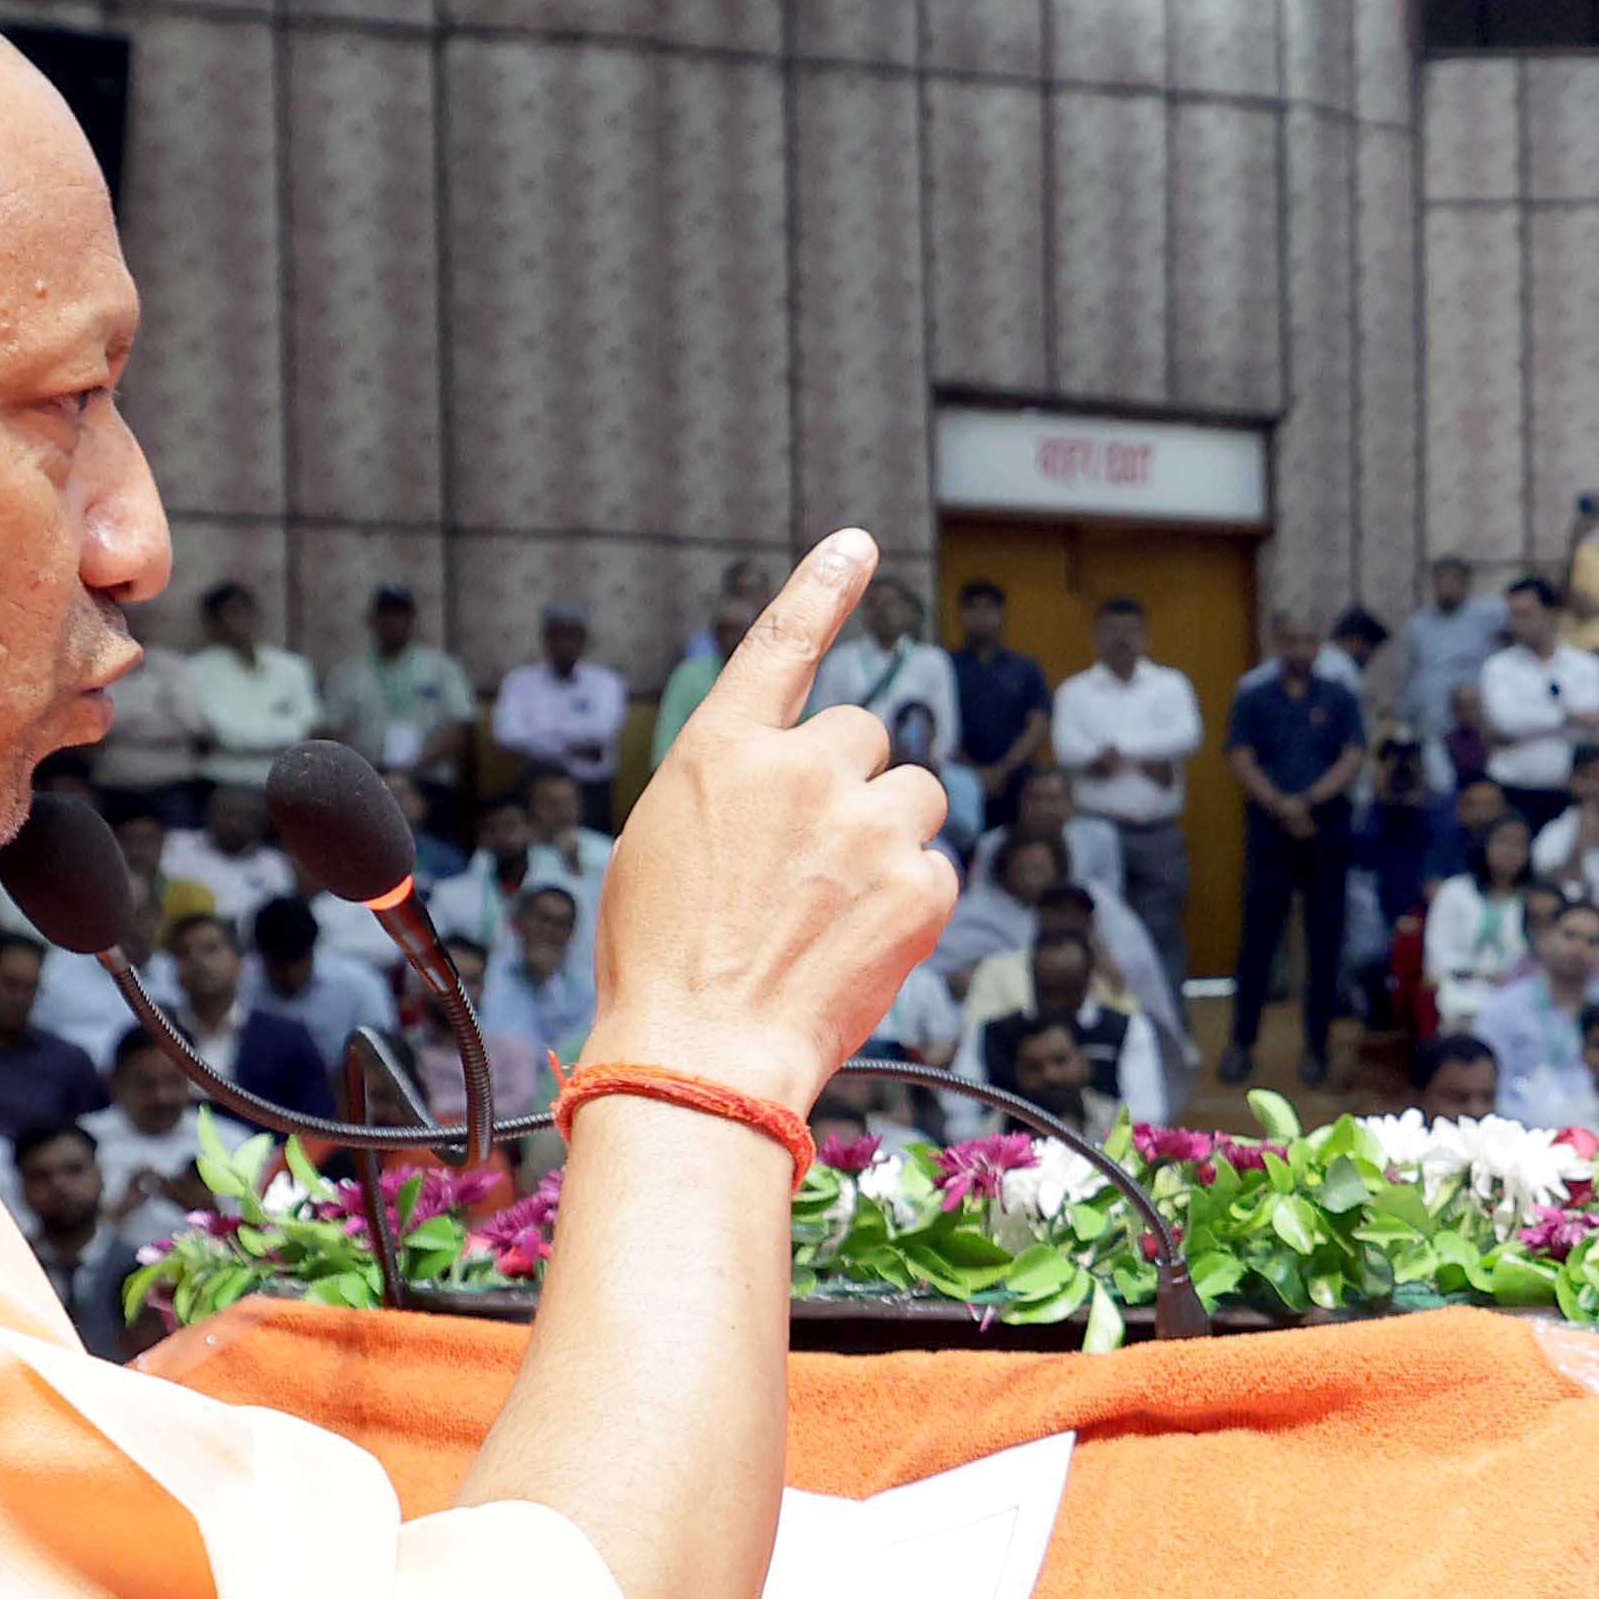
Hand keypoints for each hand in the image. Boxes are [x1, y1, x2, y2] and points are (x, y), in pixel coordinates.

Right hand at [590, 531, 961, 1111]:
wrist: (704, 1053)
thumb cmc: (664, 962)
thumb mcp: (664, 842)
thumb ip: (734, 787)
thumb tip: (790, 784)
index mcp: (722, 750)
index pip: (782, 643)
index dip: (823, 588)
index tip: (860, 545)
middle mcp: (801, 768)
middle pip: (863, 736)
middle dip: (849, 787)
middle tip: (807, 864)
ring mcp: (867, 823)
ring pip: (913, 795)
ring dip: (889, 836)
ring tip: (834, 908)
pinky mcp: (920, 884)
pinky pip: (935, 868)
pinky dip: (909, 902)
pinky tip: (859, 946)